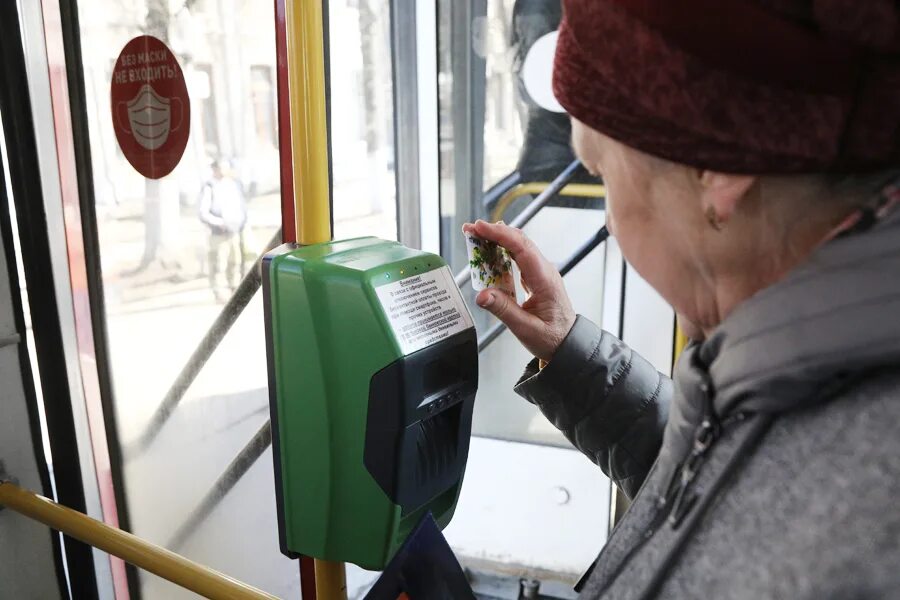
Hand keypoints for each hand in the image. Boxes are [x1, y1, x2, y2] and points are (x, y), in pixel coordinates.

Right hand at [462, 220, 575, 361]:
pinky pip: (517, 259)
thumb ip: (503, 310)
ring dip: (496, 240)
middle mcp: (544, 271)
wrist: (568, 343)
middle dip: (493, 232)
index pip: (521, 248)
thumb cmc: (552, 338)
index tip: (480, 228)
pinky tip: (487, 253)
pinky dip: (500, 253)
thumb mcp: (525, 329)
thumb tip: (481, 296)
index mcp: (545, 279)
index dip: (499, 235)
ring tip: (474, 237)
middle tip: (470, 229)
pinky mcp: (535, 277)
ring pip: (518, 247)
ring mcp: (540, 273)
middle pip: (519, 241)